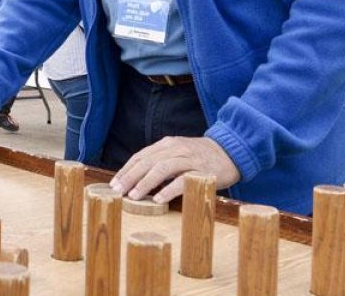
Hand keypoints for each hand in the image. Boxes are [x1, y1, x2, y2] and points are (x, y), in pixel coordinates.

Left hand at [109, 136, 239, 204]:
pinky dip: (168, 189)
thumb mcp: (177, 154)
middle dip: (130, 177)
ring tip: (134, 196)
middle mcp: (175, 149)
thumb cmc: (200, 157)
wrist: (231, 152)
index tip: (113, 184)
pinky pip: (182, 180)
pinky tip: (158, 199)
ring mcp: (189, 159)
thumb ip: (160, 162)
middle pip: (147, 161)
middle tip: (117, 191)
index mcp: (167, 144)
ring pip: (162, 168)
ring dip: (145, 182)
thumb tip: (136, 179)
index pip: (141, 156)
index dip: (126, 170)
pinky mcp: (202, 171)